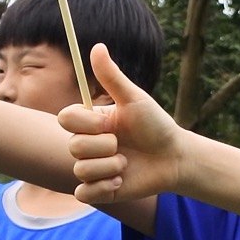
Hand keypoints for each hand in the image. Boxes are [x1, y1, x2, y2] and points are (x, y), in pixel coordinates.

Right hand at [61, 44, 189, 203]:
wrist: (174, 158)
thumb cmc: (156, 125)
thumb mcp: (134, 99)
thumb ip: (112, 77)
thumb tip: (97, 46)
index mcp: (91, 121)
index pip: (65, 119)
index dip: (84, 123)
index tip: (106, 124)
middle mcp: (88, 144)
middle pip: (74, 146)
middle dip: (104, 146)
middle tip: (124, 145)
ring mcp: (93, 168)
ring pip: (81, 169)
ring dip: (109, 167)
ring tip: (128, 164)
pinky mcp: (99, 190)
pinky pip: (84, 193)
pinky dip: (102, 188)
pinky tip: (121, 182)